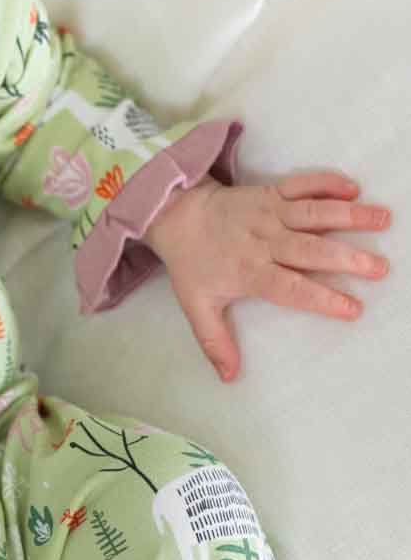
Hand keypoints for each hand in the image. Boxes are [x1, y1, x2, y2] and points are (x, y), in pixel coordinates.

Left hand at [143, 168, 392, 381]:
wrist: (176, 215)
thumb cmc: (191, 264)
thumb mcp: (196, 306)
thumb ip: (215, 342)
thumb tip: (229, 378)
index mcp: (249, 271)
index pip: (289, 287)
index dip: (321, 298)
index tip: (353, 309)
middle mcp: (264, 241)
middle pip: (310, 249)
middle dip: (347, 257)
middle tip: (381, 268)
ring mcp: (269, 213)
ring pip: (313, 213)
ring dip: (350, 215)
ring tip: (384, 219)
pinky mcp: (270, 192)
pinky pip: (301, 185)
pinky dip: (326, 182)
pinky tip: (353, 188)